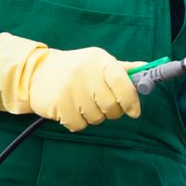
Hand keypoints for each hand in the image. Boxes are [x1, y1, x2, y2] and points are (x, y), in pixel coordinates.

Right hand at [0, 32, 142, 131]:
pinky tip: (71, 110)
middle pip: (112, 106)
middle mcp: (85, 72)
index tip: (134, 111)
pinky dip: (78, 123)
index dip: (131, 100)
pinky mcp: (58, 105)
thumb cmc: (75, 68)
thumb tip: (148, 70)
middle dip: (111, 111)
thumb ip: (123, 69)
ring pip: (96, 118)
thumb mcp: (98, 62)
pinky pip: (79, 125)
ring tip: (83, 103)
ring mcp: (70, 89)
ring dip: (93, 116)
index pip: (123, 82)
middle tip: (103, 105)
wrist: (36, 73)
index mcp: (99, 60)